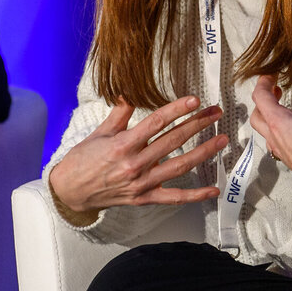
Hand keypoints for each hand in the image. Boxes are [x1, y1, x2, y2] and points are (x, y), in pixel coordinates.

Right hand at [49, 97, 227, 214]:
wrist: (70, 191)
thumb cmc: (83, 160)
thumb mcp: (99, 132)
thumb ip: (119, 113)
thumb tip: (131, 92)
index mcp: (123, 144)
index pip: (156, 123)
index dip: (177, 110)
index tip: (194, 100)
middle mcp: (134, 164)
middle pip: (173, 141)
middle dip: (197, 125)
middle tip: (216, 113)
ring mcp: (141, 183)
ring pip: (179, 166)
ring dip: (203, 153)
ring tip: (221, 140)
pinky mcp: (144, 198)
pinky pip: (174, 198)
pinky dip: (195, 195)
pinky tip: (214, 190)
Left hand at [250, 50, 291, 201]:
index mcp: (277, 121)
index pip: (260, 97)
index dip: (263, 84)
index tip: (271, 76)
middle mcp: (274, 136)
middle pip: (257, 116)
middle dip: (263, 102)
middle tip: (276, 93)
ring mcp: (280, 150)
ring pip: (265, 132)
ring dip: (269, 120)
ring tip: (284, 112)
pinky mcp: (288, 160)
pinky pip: (276, 146)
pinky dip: (279, 135)